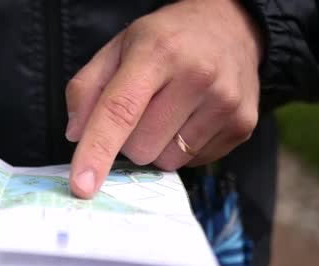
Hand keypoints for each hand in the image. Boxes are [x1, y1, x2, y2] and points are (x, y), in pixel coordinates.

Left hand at [65, 0, 261, 198]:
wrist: (230, 26)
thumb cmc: (166, 40)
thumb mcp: (117, 48)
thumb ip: (86, 88)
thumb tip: (76, 135)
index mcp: (157, 52)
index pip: (120, 111)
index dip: (97, 151)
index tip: (81, 186)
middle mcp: (197, 76)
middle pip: (140, 148)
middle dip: (129, 140)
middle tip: (142, 109)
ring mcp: (226, 103)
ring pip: (165, 161)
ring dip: (157, 145)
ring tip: (169, 110)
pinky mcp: (242, 125)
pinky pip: (191, 162)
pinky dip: (181, 148)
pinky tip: (190, 117)